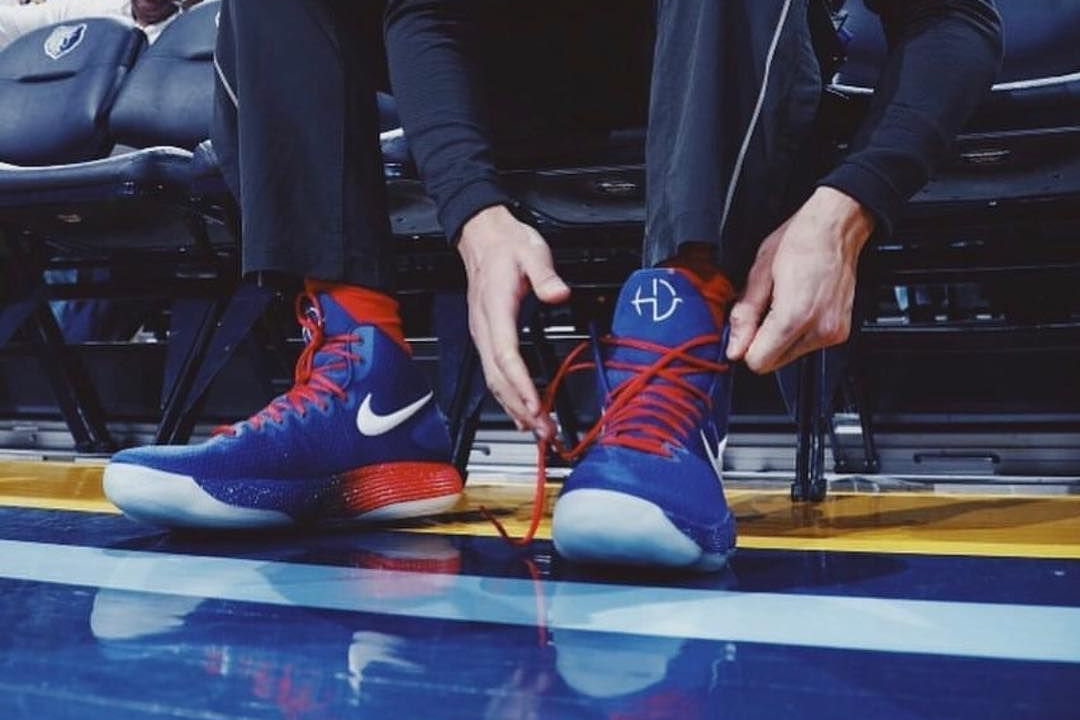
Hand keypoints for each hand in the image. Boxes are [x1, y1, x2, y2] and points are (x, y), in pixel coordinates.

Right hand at [458, 205, 569, 438]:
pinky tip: (521, 412)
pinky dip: (508, 397)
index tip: (535, 404)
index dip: (519, 383)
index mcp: (495, 309)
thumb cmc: (507, 246)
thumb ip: (545, 275)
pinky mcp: (488, 337)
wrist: (483, 238)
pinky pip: (495, 374)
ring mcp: (483, 335)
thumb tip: (558, 293)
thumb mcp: (532, 252)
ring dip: (515, 407)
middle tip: (544, 430)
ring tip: (537, 430)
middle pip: (499, 377)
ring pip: (495, 380)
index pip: (505, 355)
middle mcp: (484, 328)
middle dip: (520, 407)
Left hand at [726, 187, 874, 373]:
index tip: (746, 327)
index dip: (745, 346)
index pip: (759, 362)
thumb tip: (734, 348)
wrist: (836, 227)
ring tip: (784, 304)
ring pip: (790, 357)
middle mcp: (819, 330)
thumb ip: (744, 316)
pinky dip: (798, 333)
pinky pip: (808, 347)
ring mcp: (833, 333)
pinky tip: (798, 306)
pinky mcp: (841, 331)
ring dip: (780, 338)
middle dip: (762, 343)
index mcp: (795, 316)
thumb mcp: (760, 273)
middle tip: (765, 310)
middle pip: (774, 363)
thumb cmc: (801, 240)